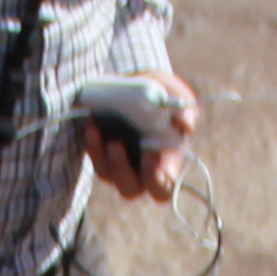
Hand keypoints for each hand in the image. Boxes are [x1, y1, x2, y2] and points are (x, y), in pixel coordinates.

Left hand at [89, 72, 199, 202]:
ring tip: (97, 130)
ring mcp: (119, 164)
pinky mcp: (101, 154)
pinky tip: (91, 124)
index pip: (163, 188)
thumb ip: (185, 109)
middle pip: (130, 190)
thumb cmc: (162, 94)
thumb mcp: (175, 94)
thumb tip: (185, 123)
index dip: (157, 181)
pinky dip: (92, 143)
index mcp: (166, 162)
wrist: (137, 85)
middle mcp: (141, 170)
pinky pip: (94, 157)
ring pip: (107, 174)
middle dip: (122, 171)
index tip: (150, 156)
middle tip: (117, 145)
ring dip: (101, 155)